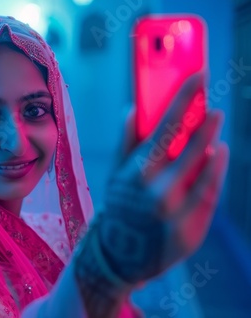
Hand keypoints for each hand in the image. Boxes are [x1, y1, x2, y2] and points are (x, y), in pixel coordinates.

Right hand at [97, 74, 228, 283]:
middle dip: (207, 124)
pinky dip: (216, 174)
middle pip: (194, 147)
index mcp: (138, 173)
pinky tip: (216, 159)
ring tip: (214, 137)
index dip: (185, 98)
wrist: (117, 256)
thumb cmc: (117, 207)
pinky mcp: (192, 233)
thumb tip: (133, 109)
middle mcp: (159, 193)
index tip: (200, 75)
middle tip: (214, 110)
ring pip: (209, 172)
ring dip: (214, 148)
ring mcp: (178, 215)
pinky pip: (211, 197)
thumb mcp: (115, 174)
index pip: (167, 126)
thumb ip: (127, 140)